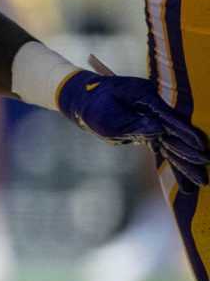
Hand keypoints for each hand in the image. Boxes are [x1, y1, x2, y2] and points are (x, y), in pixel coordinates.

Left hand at [57, 66, 208, 186]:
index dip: (187, 134)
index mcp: (147, 99)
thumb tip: (160, 132)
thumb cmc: (93, 106)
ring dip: (186, 164)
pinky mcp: (149, 130)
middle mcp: (155, 109)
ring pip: (173, 144)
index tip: (201, 148)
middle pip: (177, 135)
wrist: (84, 98)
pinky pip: (165, 149)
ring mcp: (154, 120)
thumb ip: (134, 125)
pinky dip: (174, 164)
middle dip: (191, 156)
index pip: (171, 119)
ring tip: (200, 183)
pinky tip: (185, 183)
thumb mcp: (108, 118)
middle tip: (205, 173)